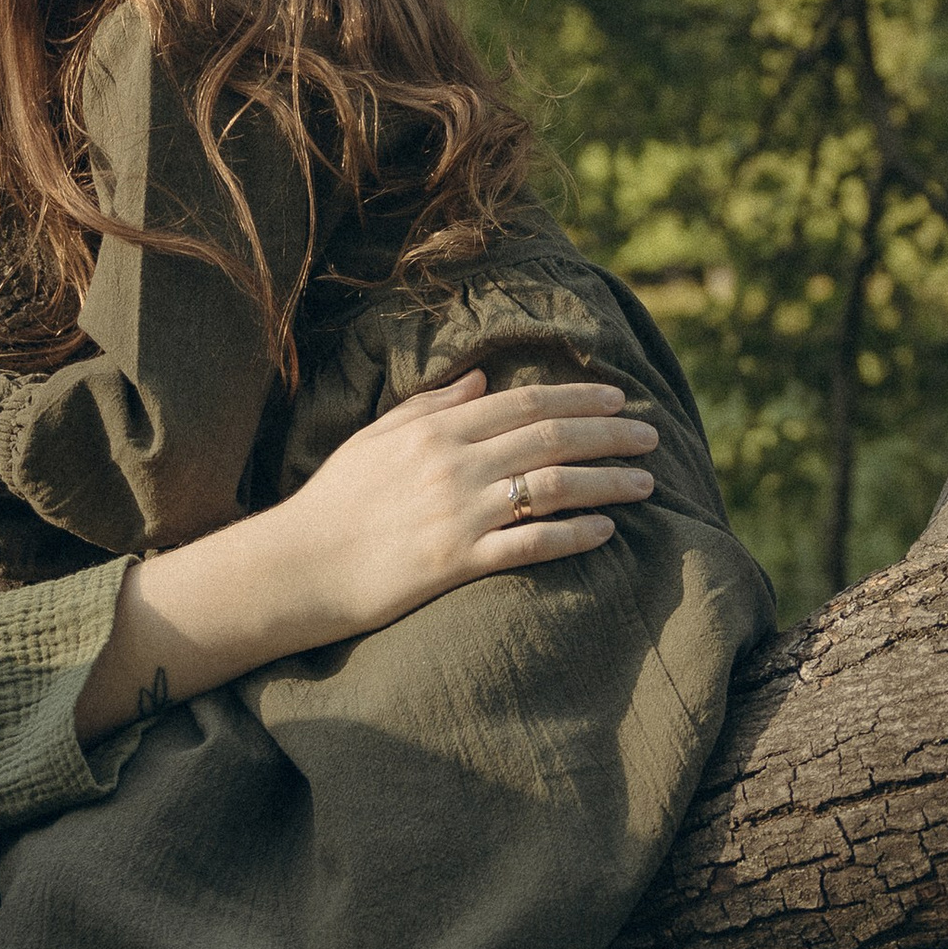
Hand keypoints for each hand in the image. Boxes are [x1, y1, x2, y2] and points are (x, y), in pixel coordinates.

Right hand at [273, 371, 657, 632]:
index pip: (524, 402)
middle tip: (650, 436)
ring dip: (607, 482)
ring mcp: (458, 514)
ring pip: (553, 487)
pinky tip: (606, 532)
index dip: (579, 396)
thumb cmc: (333, 501)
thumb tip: (483, 381)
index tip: (619, 397)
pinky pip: (531, 545)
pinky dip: (574, 535)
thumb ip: (432, 406)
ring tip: (645, 483)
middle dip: (610, 433)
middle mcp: (454, 465)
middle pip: (552, 438)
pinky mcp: (457, 562)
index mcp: (435, 429)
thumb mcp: (376, 438)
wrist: (297, 567)